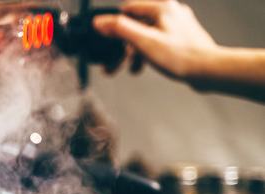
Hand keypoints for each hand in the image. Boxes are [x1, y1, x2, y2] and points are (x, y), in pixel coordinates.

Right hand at [93, 0, 217, 81]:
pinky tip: (145, 66)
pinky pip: (157, 42)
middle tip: (113, 63)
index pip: (128, 9)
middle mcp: (171, 11)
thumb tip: (100, 22)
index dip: (115, 26)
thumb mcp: (144, 42)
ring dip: (135, 53)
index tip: (108, 42)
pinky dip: (148, 54)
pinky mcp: (181, 37)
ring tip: (131, 69)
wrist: (209, 70)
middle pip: (137, 24)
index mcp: (162, 7)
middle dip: (123, 45)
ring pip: (147, 35)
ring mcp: (177, 24)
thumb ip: (121, 29)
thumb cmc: (181, 56)